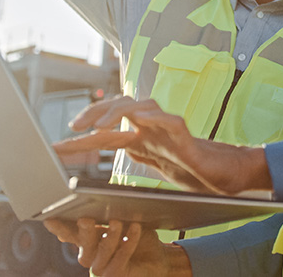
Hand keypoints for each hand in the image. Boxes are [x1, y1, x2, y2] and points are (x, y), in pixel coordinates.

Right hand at [44, 218, 188, 275]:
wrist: (157, 257)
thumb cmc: (137, 235)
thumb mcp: (125, 217)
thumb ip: (114, 206)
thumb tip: (115, 187)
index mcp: (87, 239)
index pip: (70, 233)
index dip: (59, 227)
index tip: (49, 219)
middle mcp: (90, 255)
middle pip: (82, 243)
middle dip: (84, 230)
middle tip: (85, 218)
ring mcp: (101, 267)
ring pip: (100, 252)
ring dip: (109, 235)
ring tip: (116, 221)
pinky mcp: (116, 275)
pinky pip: (120, 258)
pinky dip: (127, 242)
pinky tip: (135, 228)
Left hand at [53, 96, 271, 195]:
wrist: (227, 175)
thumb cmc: (194, 169)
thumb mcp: (156, 165)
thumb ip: (137, 154)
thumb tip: (112, 153)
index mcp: (143, 138)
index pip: (106, 133)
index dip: (80, 140)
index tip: (55, 148)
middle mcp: (153, 128)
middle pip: (119, 109)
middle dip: (93, 114)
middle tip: (73, 128)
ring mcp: (169, 129)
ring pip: (141, 107)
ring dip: (118, 111)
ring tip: (100, 124)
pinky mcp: (188, 137)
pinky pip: (171, 121)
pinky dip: (156, 118)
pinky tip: (141, 119)